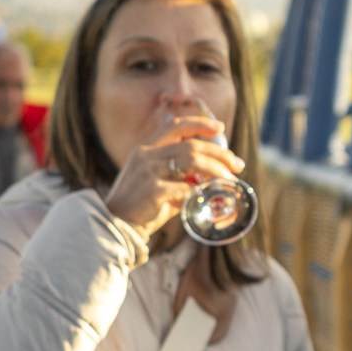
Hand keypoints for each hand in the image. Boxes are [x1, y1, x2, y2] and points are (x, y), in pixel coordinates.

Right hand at [106, 109, 246, 238]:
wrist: (114, 226)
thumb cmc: (139, 207)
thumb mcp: (156, 183)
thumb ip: (178, 178)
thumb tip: (207, 180)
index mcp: (146, 149)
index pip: (175, 126)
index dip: (200, 124)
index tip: (220, 128)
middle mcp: (146, 155)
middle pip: (191, 145)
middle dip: (220, 154)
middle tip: (237, 165)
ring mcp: (148, 171)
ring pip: (192, 160)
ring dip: (216, 170)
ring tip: (229, 181)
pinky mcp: (152, 190)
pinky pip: (185, 188)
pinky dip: (199, 194)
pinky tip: (205, 200)